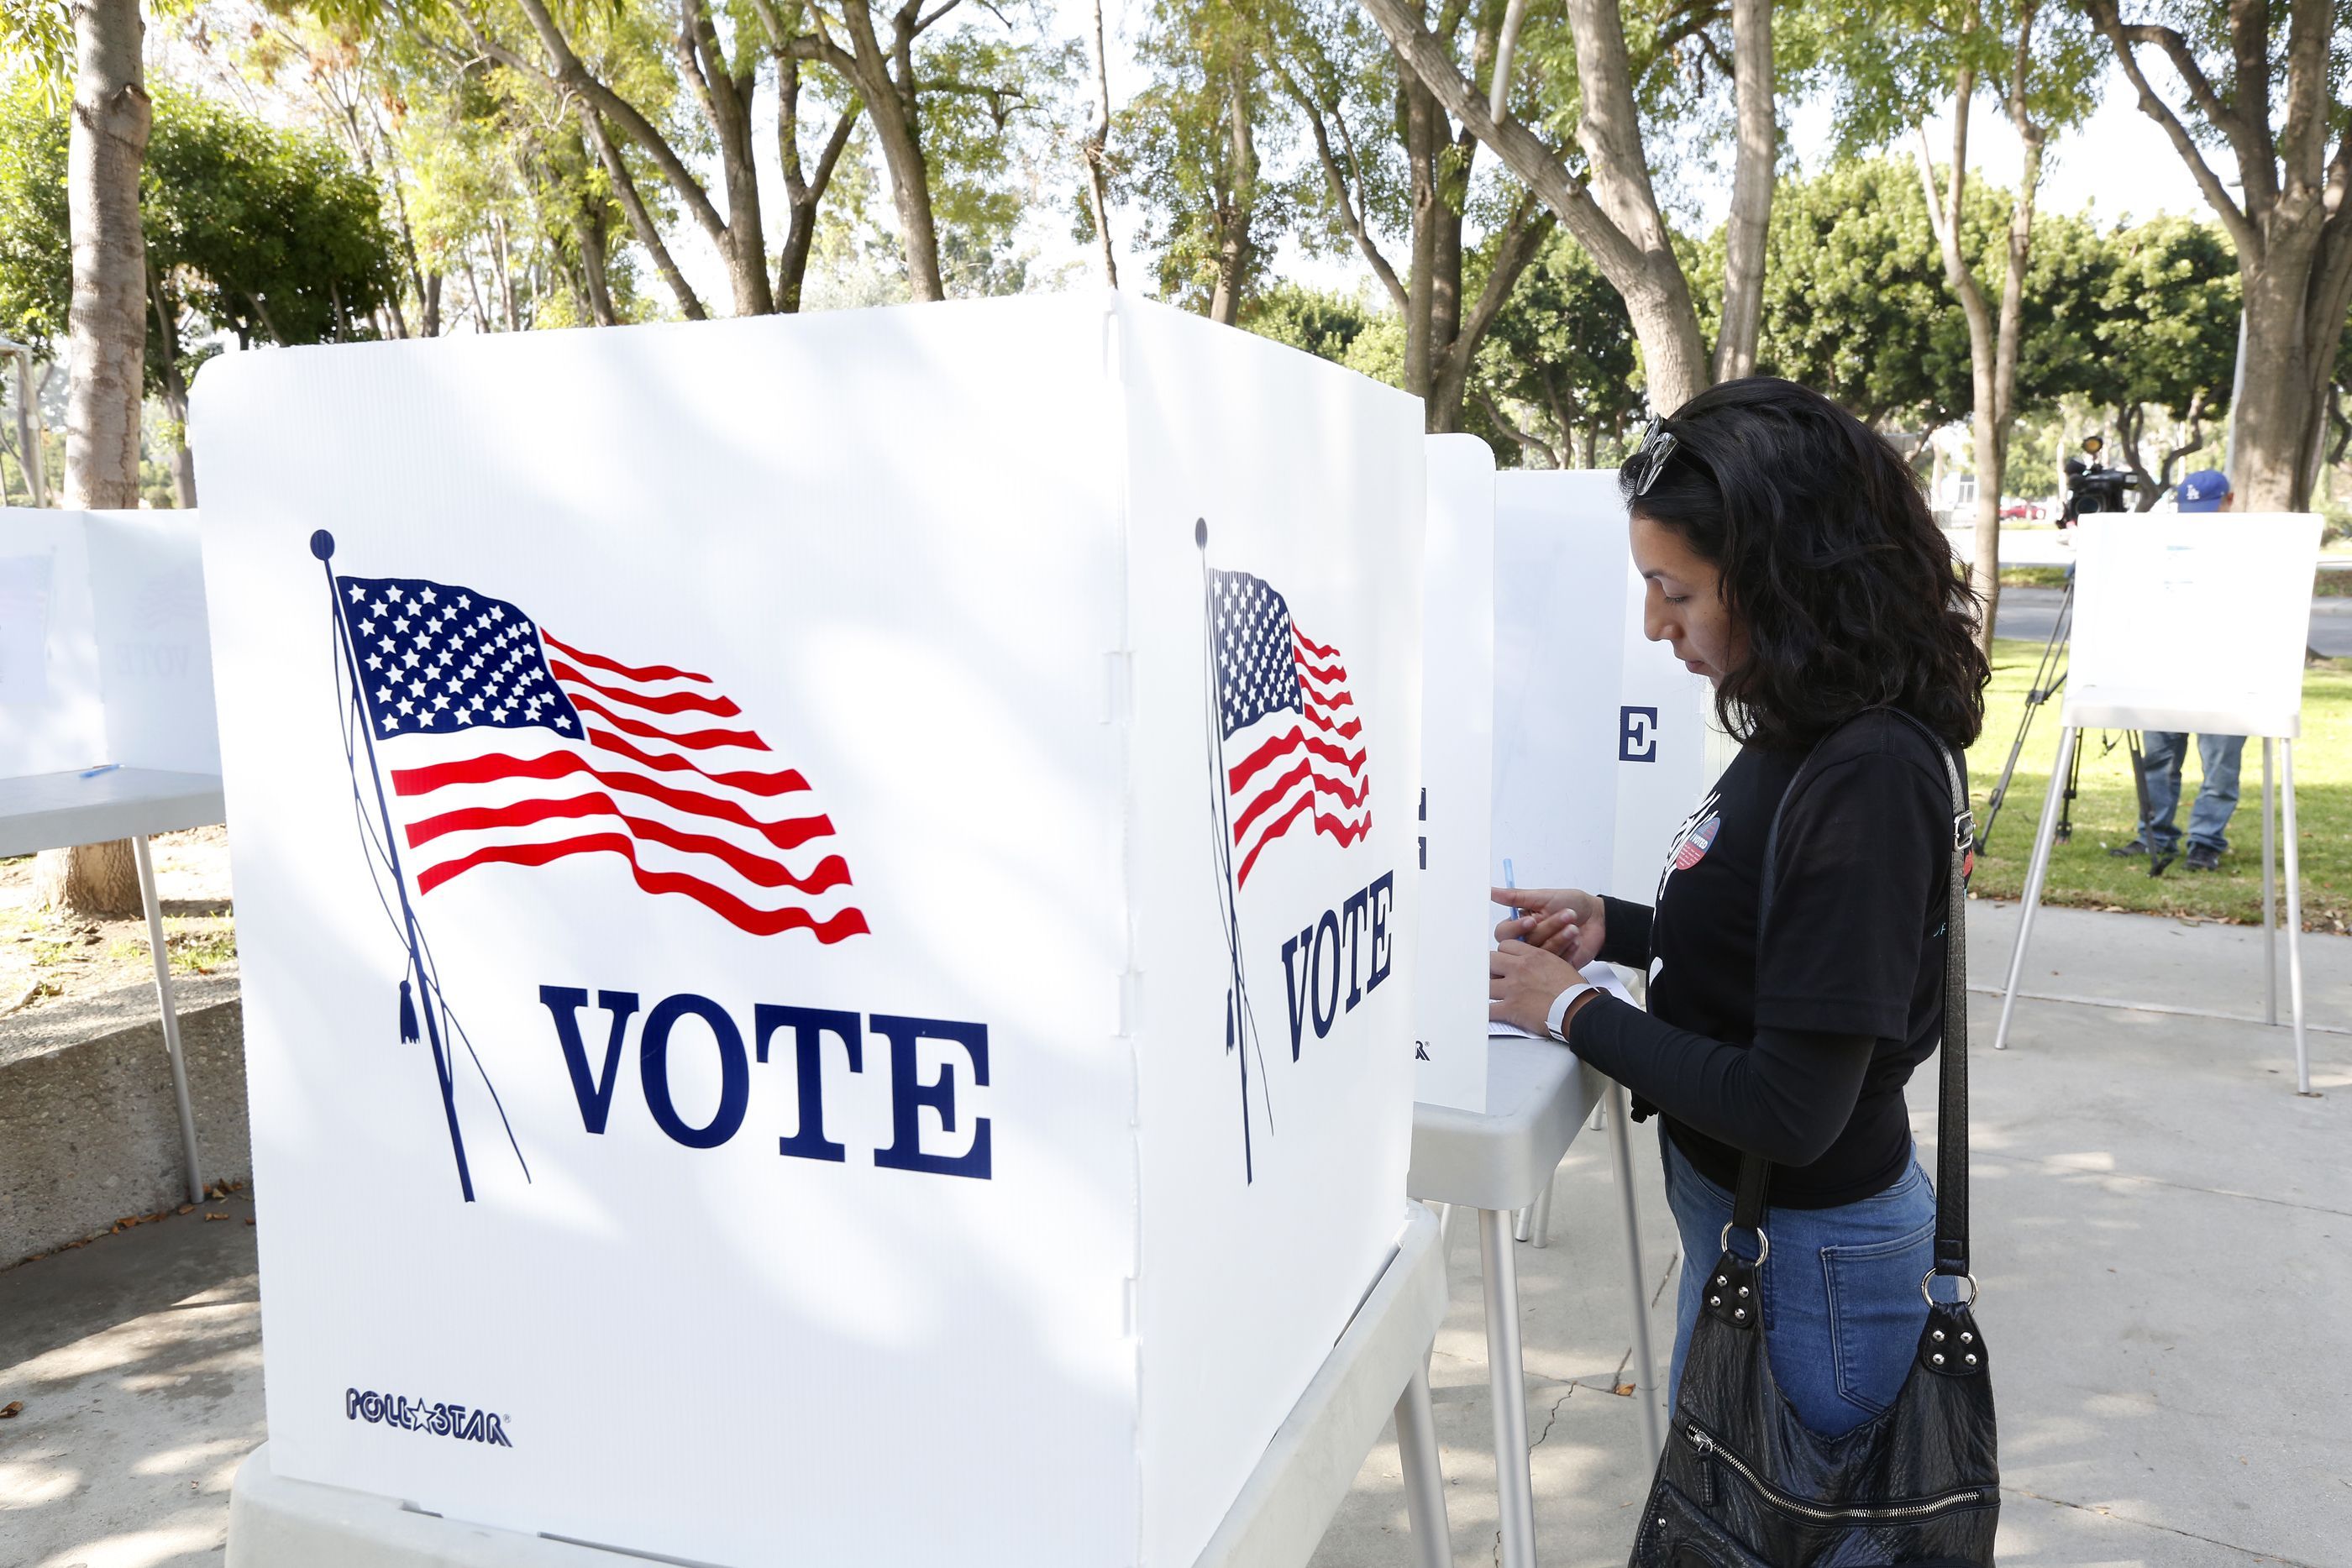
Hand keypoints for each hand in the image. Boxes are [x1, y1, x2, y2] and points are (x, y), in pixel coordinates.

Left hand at [1489, 940, 1587, 1036]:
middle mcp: (1519, 969)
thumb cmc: (1574, 990)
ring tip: (1493, 995)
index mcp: (1533, 956)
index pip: (1505, 946)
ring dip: (1489, 990)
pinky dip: (1488, 1012)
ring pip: (1486, 984)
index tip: (1505, 962)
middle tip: (1496, 976)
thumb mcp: (1560, 965)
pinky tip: (1490, 1013)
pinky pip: (1489, 1009)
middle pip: (1491, 960)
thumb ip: (1544, 961)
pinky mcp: (1510, 1008)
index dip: (1504, 954)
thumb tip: (1541, 964)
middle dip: (1492, 968)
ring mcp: (1512, 988)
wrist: (1577, 1009)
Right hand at [1491, 886, 1605, 968]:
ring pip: (1540, 954)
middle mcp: (1529, 942)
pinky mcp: (1556, 967)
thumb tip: (1491, 891)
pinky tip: (1576, 939)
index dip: (1516, 928)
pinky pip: (1555, 963)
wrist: (1599, 918)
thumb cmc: (1572, 904)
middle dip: (1546, 929)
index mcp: (1521, 925)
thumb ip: (1516, 897)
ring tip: (1573, 926)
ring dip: (1559, 938)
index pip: (1505, 933)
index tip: (1532, 920)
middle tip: (1566, 915)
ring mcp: (1542, 956)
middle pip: (1523, 945)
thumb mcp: (1544, 897)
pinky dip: (1567, 948)